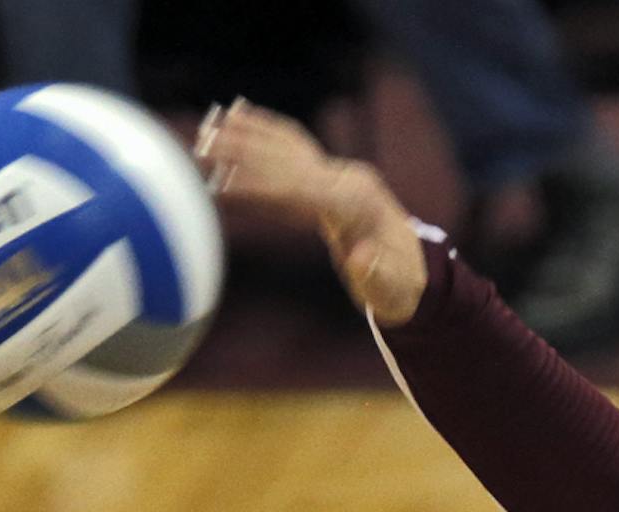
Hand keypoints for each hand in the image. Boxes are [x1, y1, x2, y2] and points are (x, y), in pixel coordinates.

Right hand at [195, 100, 426, 326]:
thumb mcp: (391, 290)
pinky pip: (294, 146)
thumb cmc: (400, 287)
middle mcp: (346, 179)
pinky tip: (235, 114)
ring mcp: (340, 172)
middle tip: (200, 145)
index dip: (261, 187)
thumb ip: (377, 275)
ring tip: (207, 125)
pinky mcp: (332, 175)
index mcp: (356, 204)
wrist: (418, 270)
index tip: (223, 183)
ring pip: (287, 147)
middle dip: (242, 153)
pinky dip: (263, 130)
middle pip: (287, 160)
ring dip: (246, 134)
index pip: (299, 191)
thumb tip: (361, 258)